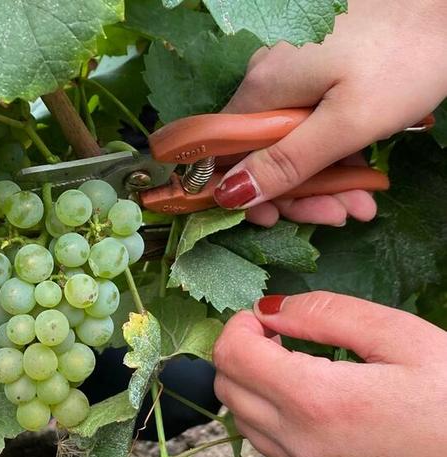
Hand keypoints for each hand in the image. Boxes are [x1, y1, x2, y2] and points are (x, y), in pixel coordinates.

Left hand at [212, 291, 446, 456]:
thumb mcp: (402, 338)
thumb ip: (327, 314)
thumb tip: (270, 308)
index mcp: (314, 401)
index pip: (231, 355)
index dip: (239, 324)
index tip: (266, 314)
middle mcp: (299, 442)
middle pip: (226, 387)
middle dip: (239, 350)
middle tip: (278, 334)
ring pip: (240, 419)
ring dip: (248, 382)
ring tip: (291, 360)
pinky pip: (266, 444)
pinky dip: (265, 413)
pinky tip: (303, 396)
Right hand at [214, 0, 446, 226]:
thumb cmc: (404, 60)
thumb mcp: (348, 122)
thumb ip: (287, 161)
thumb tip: (227, 195)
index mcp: (263, 86)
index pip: (230, 154)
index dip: (246, 193)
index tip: (275, 221)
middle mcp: (266, 76)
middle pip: (263, 151)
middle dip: (299, 192)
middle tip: (341, 215)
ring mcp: (292, 71)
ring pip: (291, 142)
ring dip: (324, 180)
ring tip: (362, 202)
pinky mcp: (317, 70)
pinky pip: (311, 124)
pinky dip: (334, 153)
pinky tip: (363, 176)